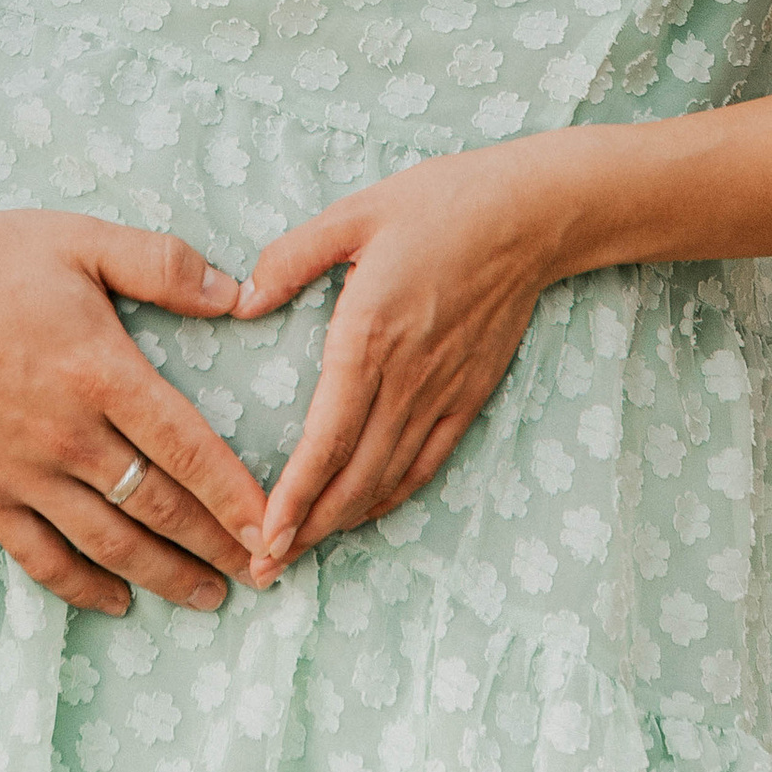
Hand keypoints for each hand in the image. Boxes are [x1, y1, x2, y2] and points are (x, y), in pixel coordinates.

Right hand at [0, 208, 273, 618]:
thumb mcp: (78, 239)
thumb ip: (161, 263)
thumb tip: (238, 293)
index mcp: (102, 373)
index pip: (188, 448)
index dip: (236, 494)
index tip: (275, 526)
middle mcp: (69, 436)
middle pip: (159, 506)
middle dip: (217, 545)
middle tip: (263, 573)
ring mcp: (24, 473)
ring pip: (110, 542)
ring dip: (165, 575)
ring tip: (210, 595)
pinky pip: (40, 557)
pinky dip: (83, 588)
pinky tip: (117, 602)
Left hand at [240, 134, 608, 566]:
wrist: (529, 215)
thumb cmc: (437, 205)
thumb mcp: (353, 213)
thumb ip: (291, 257)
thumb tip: (242, 302)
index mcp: (369, 336)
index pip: (326, 437)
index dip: (294, 494)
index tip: (264, 533)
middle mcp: (406, 378)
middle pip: (353, 475)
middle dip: (308, 527)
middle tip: (266, 566)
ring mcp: (443, 392)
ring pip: (389, 478)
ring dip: (345, 521)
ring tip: (303, 551)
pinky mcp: (470, 395)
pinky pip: (428, 461)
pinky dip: (394, 495)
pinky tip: (366, 513)